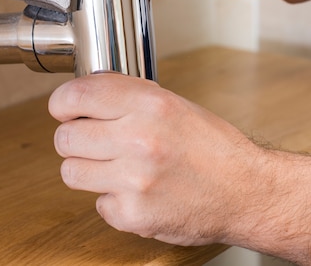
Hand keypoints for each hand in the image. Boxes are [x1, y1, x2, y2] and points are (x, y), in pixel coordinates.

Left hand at [48, 73, 268, 245]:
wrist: (247, 192)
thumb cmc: (216, 149)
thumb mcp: (178, 106)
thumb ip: (132, 99)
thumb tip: (88, 95)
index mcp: (151, 105)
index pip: (77, 96)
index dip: (63, 102)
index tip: (64, 109)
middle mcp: (140, 140)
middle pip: (65, 138)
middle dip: (76, 140)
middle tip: (94, 143)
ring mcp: (135, 181)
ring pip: (71, 172)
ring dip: (89, 170)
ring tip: (116, 168)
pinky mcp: (134, 215)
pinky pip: (98, 204)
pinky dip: (114, 200)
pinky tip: (138, 192)